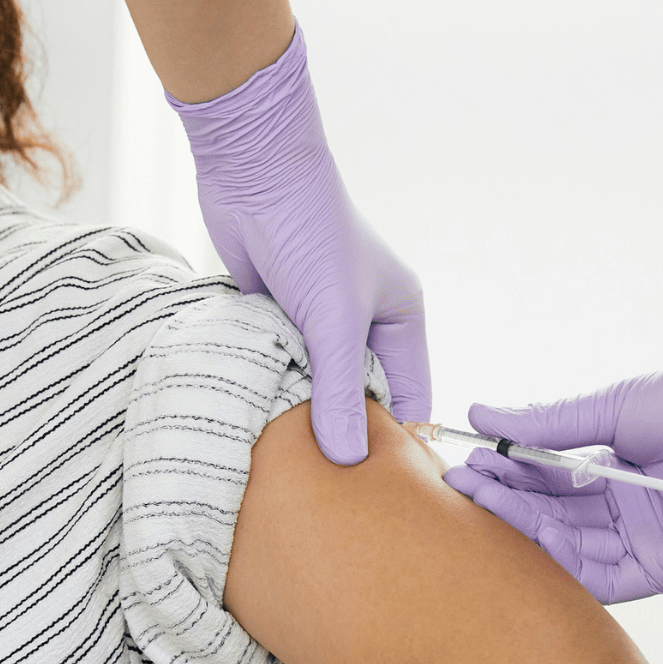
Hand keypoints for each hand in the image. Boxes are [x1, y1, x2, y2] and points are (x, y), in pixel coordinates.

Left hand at [170, 25, 428, 464]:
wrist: (253, 171)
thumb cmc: (310, 233)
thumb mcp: (334, 321)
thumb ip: (339, 391)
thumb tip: (347, 460)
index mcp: (399, 317)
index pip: (408, 394)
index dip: (397, 439)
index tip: (379, 491)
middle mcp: (362, 321)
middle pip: (359, 395)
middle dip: (343, 431)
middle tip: (327, 492)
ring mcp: (315, 319)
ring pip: (313, 384)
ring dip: (299, 413)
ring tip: (289, 469)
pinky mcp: (274, 315)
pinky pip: (277, 366)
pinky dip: (268, 388)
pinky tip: (254, 426)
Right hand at [444, 344, 662, 603]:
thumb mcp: (607, 411)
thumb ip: (543, 424)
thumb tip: (480, 413)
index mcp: (613, 476)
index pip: (544, 482)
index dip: (505, 475)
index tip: (465, 462)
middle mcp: (623, 515)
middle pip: (550, 517)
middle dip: (505, 501)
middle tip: (462, 485)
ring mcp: (641, 544)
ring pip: (567, 547)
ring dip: (524, 526)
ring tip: (486, 502)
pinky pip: (604, 578)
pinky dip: (565, 561)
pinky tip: (532, 535)